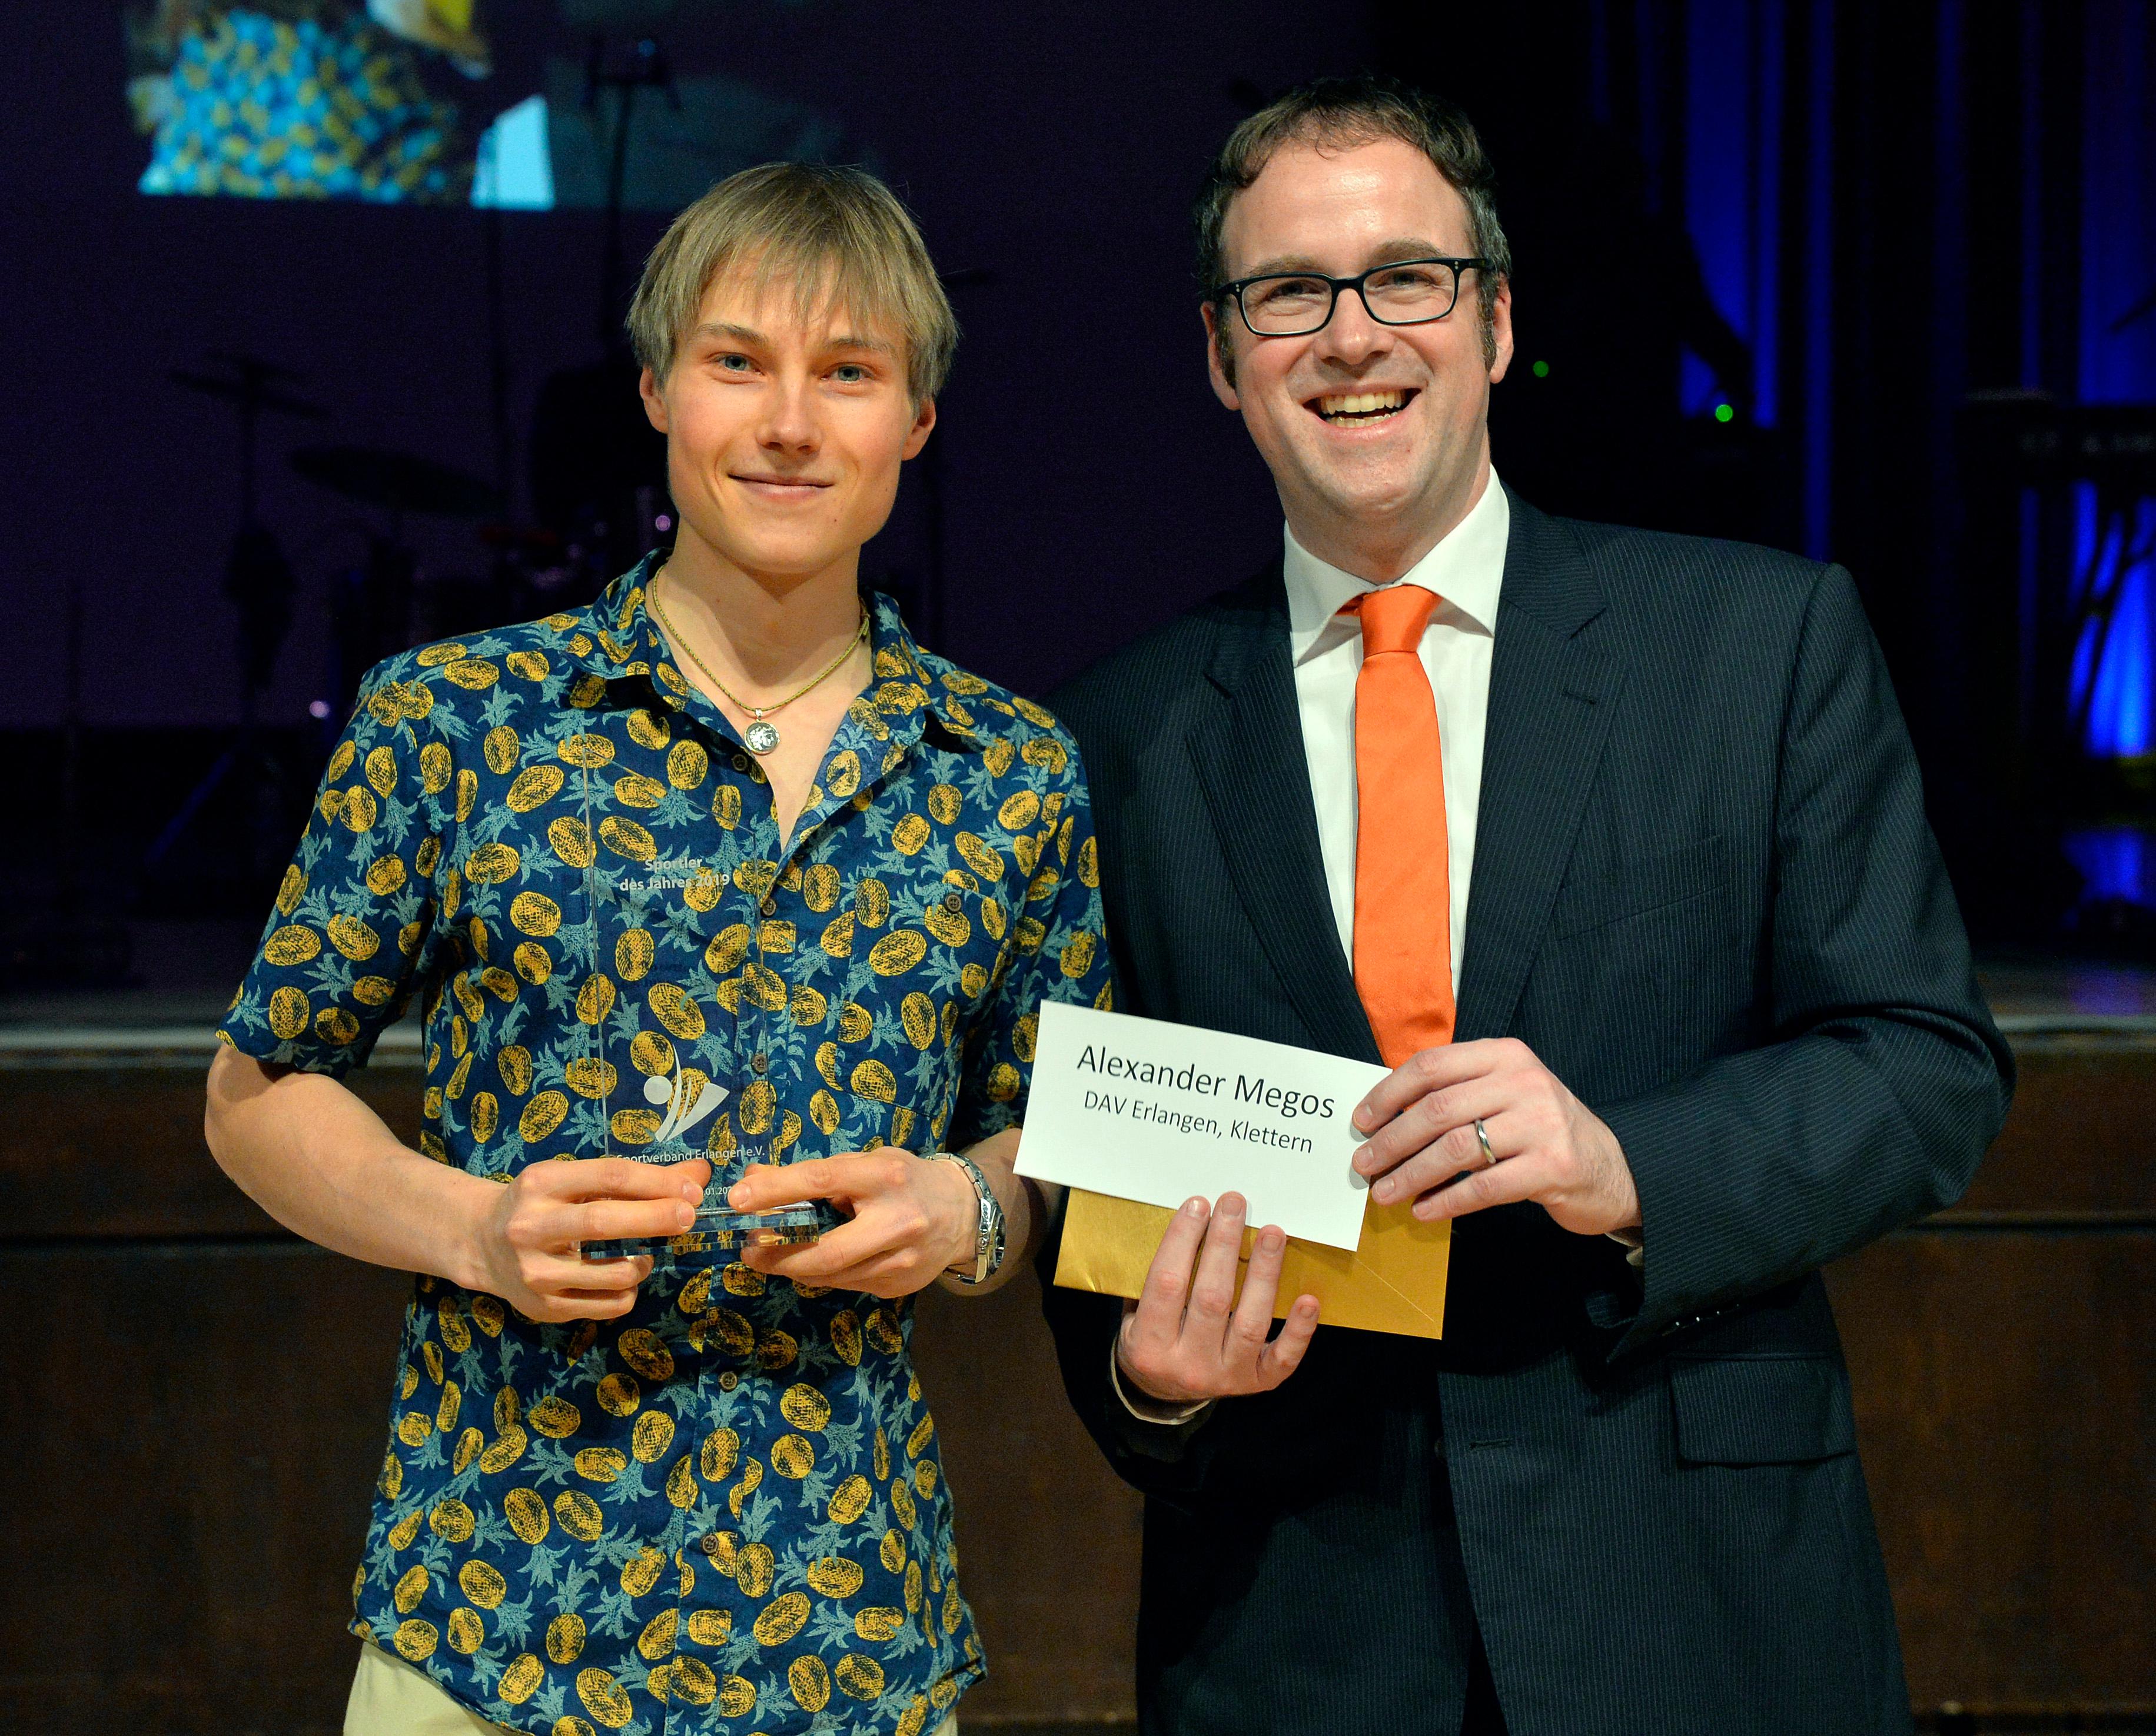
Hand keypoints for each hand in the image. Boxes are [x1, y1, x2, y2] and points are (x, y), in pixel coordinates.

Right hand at [469, 1156, 709, 1322]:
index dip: (657, 1182)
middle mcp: (531, 1226)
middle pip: (604, 1222)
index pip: (609, 1176)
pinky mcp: (543, 1307)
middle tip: (689, 1216)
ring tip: (646, 1256)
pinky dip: (628, 1292)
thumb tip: (699, 1173)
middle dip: (656, 1218)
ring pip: (611, 1273)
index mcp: (542, 1183)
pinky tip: (623, 1278)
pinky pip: (607, 1306)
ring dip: (642, 1264)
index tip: (693, 1189)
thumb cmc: (543, 1203)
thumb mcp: (576, 1180)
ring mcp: (535, 1271)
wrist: (482, 1243)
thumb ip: (636, 1179)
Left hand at [729, 1153, 977, 1298]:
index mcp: (884, 1176)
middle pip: (827, 1250)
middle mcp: (897, 1220)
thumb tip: (754, 1176)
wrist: (964, 1212)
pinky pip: (847, 1285)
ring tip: (773, 1256)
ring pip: (833, 1275)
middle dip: (780, 1256)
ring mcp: (902, 1259)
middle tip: (749, 1251)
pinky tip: (814, 1263)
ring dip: (795, 1268)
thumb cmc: (904, 1179)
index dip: (776, 1190)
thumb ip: (814, 1173)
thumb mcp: (865, 1163)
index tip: (738, 1198)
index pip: (821, 1180)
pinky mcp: (900, 1285)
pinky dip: (822, 1275)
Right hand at [1115, 1192, 1318, 1404]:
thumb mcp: (1134, 1314)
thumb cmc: (1153, 1338)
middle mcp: (1188, 1365)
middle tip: (1234, 1204)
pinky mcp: (1258, 1382)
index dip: (1182, 1241)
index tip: (1198, 1205)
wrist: (1165, 1394)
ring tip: (1273, 1233)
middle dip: (1224, 1244)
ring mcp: (1226, 1376)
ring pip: (1250, 1322)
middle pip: (1211, 1298)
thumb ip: (1152, 1279)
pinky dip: (1299, 1330)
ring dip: (1263, 1273)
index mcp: (1149, 1345)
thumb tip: (1186, 1223)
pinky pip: (1282, 1358)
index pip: (1167, 1284)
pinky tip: (1308, 1299)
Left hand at [1351, 1038, 1639, 1235]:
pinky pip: (1483, 1187)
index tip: (1361, 1121)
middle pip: (1437, 1109)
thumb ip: (1456, 1093)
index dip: (1388, 1094)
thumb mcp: (1505, 1093)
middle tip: (1364, 1165)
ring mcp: (1541, 1124)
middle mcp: (1523, 1082)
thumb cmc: (1542, 1129)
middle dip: (1392, 1140)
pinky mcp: (1552, 1167)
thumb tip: (1384, 1117)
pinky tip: (1424, 1210)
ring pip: (1456, 1149)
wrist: (1613, 1168)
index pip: (1431, 1066)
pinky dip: (1446, 1201)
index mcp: (1504, 1055)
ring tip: (1385, 1193)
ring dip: (1411, 1174)